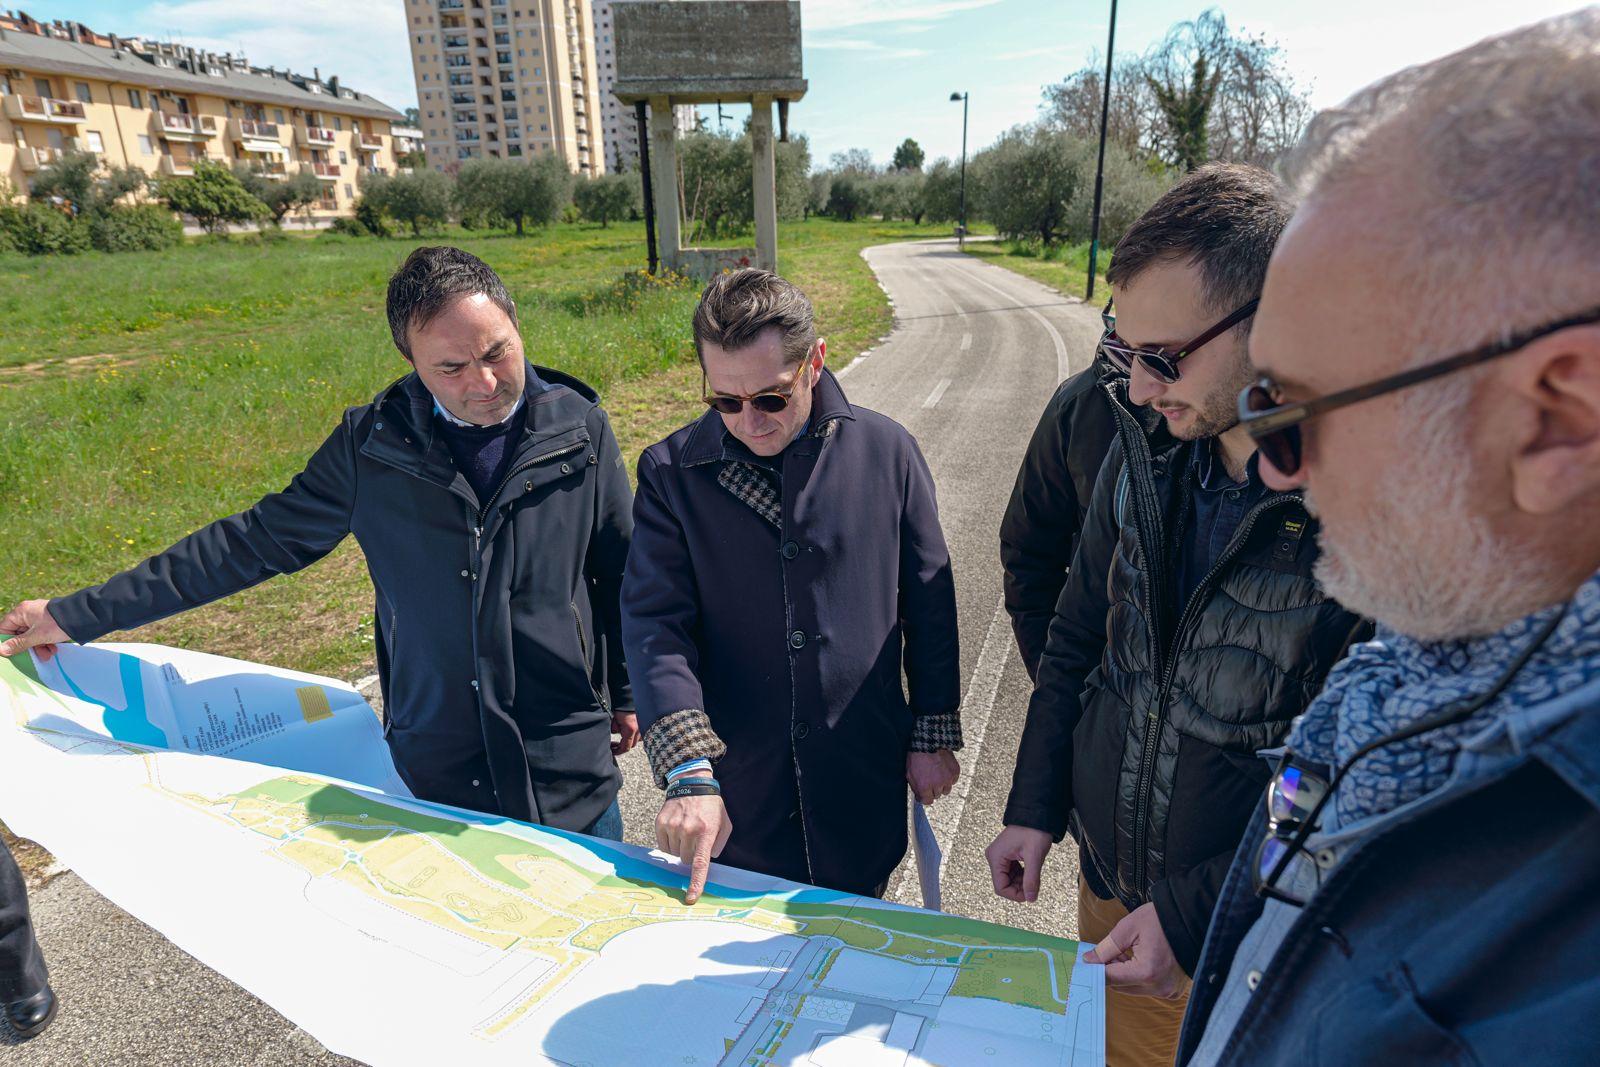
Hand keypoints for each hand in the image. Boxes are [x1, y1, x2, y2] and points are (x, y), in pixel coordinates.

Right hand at [0, 600, 68, 660]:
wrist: (85, 616)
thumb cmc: (57, 624)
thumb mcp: (36, 636)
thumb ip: (18, 644)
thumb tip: (0, 650)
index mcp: (21, 612)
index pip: (5, 628)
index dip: (6, 642)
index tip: (10, 653)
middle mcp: (29, 613)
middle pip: (20, 634)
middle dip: (27, 647)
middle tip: (32, 657)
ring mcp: (40, 617)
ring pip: (32, 636)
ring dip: (39, 647)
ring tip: (48, 655)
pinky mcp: (50, 621)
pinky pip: (43, 634)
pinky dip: (47, 642)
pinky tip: (54, 650)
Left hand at [610, 711, 639, 755]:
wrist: (628, 699)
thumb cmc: (620, 709)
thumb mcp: (614, 722)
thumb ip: (614, 730)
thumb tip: (615, 735)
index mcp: (630, 731)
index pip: (625, 747)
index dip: (617, 751)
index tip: (612, 750)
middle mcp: (638, 731)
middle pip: (631, 745)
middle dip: (622, 747)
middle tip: (614, 745)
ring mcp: (642, 728)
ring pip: (637, 740)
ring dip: (629, 741)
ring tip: (622, 739)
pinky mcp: (643, 724)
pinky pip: (640, 734)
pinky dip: (635, 736)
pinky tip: (629, 733)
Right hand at [655, 786, 731, 905]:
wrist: (692, 784)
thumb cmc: (711, 807)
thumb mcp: (725, 824)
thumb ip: (720, 844)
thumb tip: (709, 860)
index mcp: (706, 832)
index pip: (700, 863)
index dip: (696, 882)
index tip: (691, 898)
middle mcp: (688, 830)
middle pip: (686, 861)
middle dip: (691, 855)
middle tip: (695, 839)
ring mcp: (673, 826)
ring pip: (674, 854)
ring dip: (680, 848)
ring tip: (686, 831)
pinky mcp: (661, 823)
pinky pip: (663, 846)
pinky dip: (670, 843)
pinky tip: (676, 830)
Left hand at [907, 750, 958, 803]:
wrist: (929, 741)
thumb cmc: (917, 755)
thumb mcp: (909, 773)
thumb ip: (915, 787)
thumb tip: (919, 796)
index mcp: (924, 786)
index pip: (927, 801)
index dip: (924, 797)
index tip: (923, 794)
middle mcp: (938, 785)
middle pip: (937, 795)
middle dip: (932, 790)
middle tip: (929, 780)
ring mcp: (948, 778)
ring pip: (946, 790)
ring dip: (942, 785)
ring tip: (937, 775)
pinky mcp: (955, 771)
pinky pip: (953, 780)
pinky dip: (949, 778)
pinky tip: (943, 770)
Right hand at [984, 825, 1052, 902]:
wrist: (1036, 814)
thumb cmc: (1034, 831)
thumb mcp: (1034, 856)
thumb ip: (1031, 879)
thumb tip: (1031, 898)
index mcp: (996, 857)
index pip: (1000, 887)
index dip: (1014, 895)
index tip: (1030, 896)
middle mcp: (994, 857)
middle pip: (1003, 884)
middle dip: (1019, 888)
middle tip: (1034, 886)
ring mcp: (999, 856)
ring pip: (1008, 879)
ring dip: (1021, 882)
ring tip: (1034, 876)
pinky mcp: (1005, 855)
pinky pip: (1011, 872)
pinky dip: (1021, 875)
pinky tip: (1030, 871)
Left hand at [1082, 902, 1185, 997]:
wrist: (1192, 919)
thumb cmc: (1161, 920)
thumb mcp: (1128, 928)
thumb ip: (1106, 947)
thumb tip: (1089, 960)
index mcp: (1146, 972)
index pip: (1110, 978)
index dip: (1095, 969)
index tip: (1087, 961)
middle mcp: (1158, 987)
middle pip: (1121, 986)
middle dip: (1111, 970)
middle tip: (1110, 951)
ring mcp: (1168, 991)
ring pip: (1133, 988)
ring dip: (1125, 974)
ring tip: (1128, 951)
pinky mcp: (1173, 991)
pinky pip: (1147, 988)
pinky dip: (1139, 977)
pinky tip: (1142, 958)